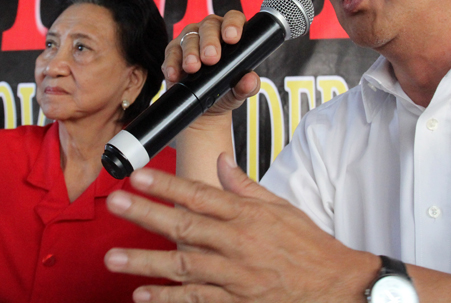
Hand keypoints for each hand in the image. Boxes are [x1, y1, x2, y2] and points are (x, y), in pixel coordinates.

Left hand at [105, 153, 380, 301]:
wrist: (337, 286)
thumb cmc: (310, 247)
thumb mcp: (282, 208)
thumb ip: (246, 186)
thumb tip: (221, 162)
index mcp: (248, 215)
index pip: (200, 194)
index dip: (167, 184)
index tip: (139, 176)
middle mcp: (237, 243)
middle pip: (183, 225)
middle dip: (146, 214)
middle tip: (115, 203)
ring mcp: (234, 275)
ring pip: (182, 266)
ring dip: (145, 261)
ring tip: (113, 257)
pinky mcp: (235, 302)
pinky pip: (195, 300)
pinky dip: (167, 299)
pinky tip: (141, 295)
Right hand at [163, 12, 259, 114]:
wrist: (207, 106)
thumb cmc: (227, 90)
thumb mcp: (240, 90)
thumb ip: (248, 85)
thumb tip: (250, 80)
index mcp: (231, 33)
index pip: (233, 18)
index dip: (233, 24)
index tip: (232, 38)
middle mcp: (211, 31)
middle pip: (209, 25)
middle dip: (209, 41)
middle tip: (211, 58)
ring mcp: (191, 38)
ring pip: (190, 38)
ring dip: (191, 52)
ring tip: (193, 67)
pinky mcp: (174, 51)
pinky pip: (172, 52)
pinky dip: (172, 64)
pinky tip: (175, 74)